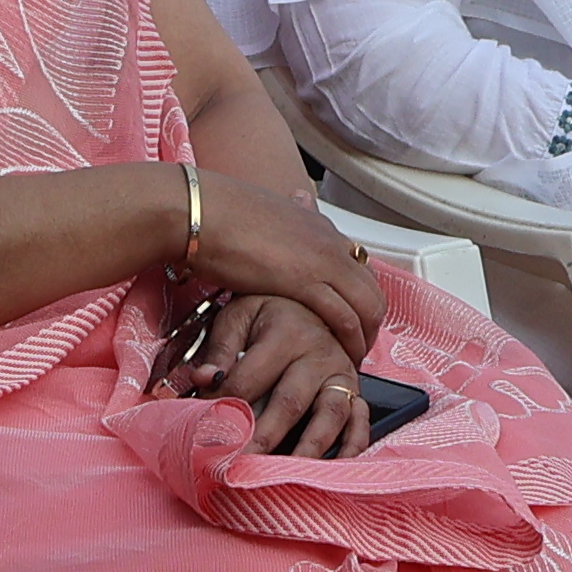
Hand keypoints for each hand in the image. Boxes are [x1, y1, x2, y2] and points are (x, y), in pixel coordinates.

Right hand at [171, 164, 386, 370]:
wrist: (198, 211)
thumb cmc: (215, 217)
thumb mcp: (258, 224)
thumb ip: (274, 240)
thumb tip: (267, 252)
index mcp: (317, 226)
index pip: (359, 266)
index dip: (360, 298)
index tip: (351, 322)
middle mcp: (329, 241)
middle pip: (373, 289)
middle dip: (371, 324)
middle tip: (356, 348)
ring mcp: (322, 260)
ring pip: (368, 305)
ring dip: (364, 338)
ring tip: (351, 360)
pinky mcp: (306, 281)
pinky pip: (344, 317)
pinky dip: (349, 341)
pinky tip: (340, 357)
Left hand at [187, 298, 375, 458]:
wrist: (314, 300)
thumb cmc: (269, 314)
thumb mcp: (239, 317)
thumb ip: (220, 350)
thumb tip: (203, 381)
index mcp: (284, 332)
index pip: (248, 378)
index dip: (223, 406)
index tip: (204, 431)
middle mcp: (318, 353)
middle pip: (289, 402)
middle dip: (264, 438)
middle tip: (241, 466)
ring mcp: (342, 373)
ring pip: (330, 414)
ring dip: (309, 448)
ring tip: (286, 474)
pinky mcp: (355, 389)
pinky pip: (360, 420)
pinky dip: (352, 446)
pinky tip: (334, 469)